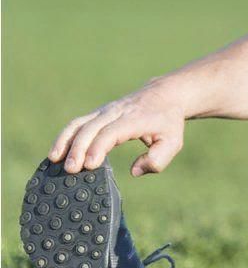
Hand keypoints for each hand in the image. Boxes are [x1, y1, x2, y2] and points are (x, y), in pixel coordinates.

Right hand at [50, 88, 185, 175]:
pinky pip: (77, 123)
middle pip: (91, 128)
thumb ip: (158, 159)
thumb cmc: (168, 122)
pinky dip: (65, 136)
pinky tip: (56, 152)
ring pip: (79, 123)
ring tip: (54, 160)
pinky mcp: (98, 113)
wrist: (165, 95)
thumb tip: (135, 171)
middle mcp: (116, 112)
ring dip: (65, 141)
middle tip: (70, 170)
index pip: (111, 133)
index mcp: (134, 119)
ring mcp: (105, 111)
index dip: (98, 148)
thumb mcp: (173, 142)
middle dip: (78, 149)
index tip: (89, 165)